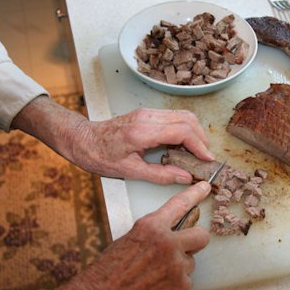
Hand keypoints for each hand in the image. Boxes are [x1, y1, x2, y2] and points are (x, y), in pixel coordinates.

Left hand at [12, 97, 213, 184]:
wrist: (82, 140)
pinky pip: (174, 116)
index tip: (207, 159)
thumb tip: (185, 177)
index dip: (199, 145)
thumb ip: (160, 174)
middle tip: (205, 156)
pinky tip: (184, 144)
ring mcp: (147, 112)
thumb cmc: (100, 156)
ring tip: (197, 151)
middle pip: (187, 119)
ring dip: (195, 131)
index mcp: (143, 131)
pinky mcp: (146, 113)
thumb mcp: (130, 171)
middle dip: (201, 137)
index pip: (182, 131)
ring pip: (183, 114)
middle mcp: (147, 117)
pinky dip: (185, 128)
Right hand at [49, 181, 211, 289]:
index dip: (195, 194)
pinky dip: (175, 283)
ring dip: (178, 265)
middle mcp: (167, 244)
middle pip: (201, 236)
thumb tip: (173, 230)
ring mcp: (176, 266)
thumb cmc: (110, 268)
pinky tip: (157, 284)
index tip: (205, 188)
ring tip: (156, 271)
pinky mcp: (180, 287)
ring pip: (191, 261)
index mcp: (152, 227)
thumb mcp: (132, 237)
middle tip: (183, 246)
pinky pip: (187, 280)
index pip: (180, 204)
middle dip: (195, 240)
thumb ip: (155, 230)